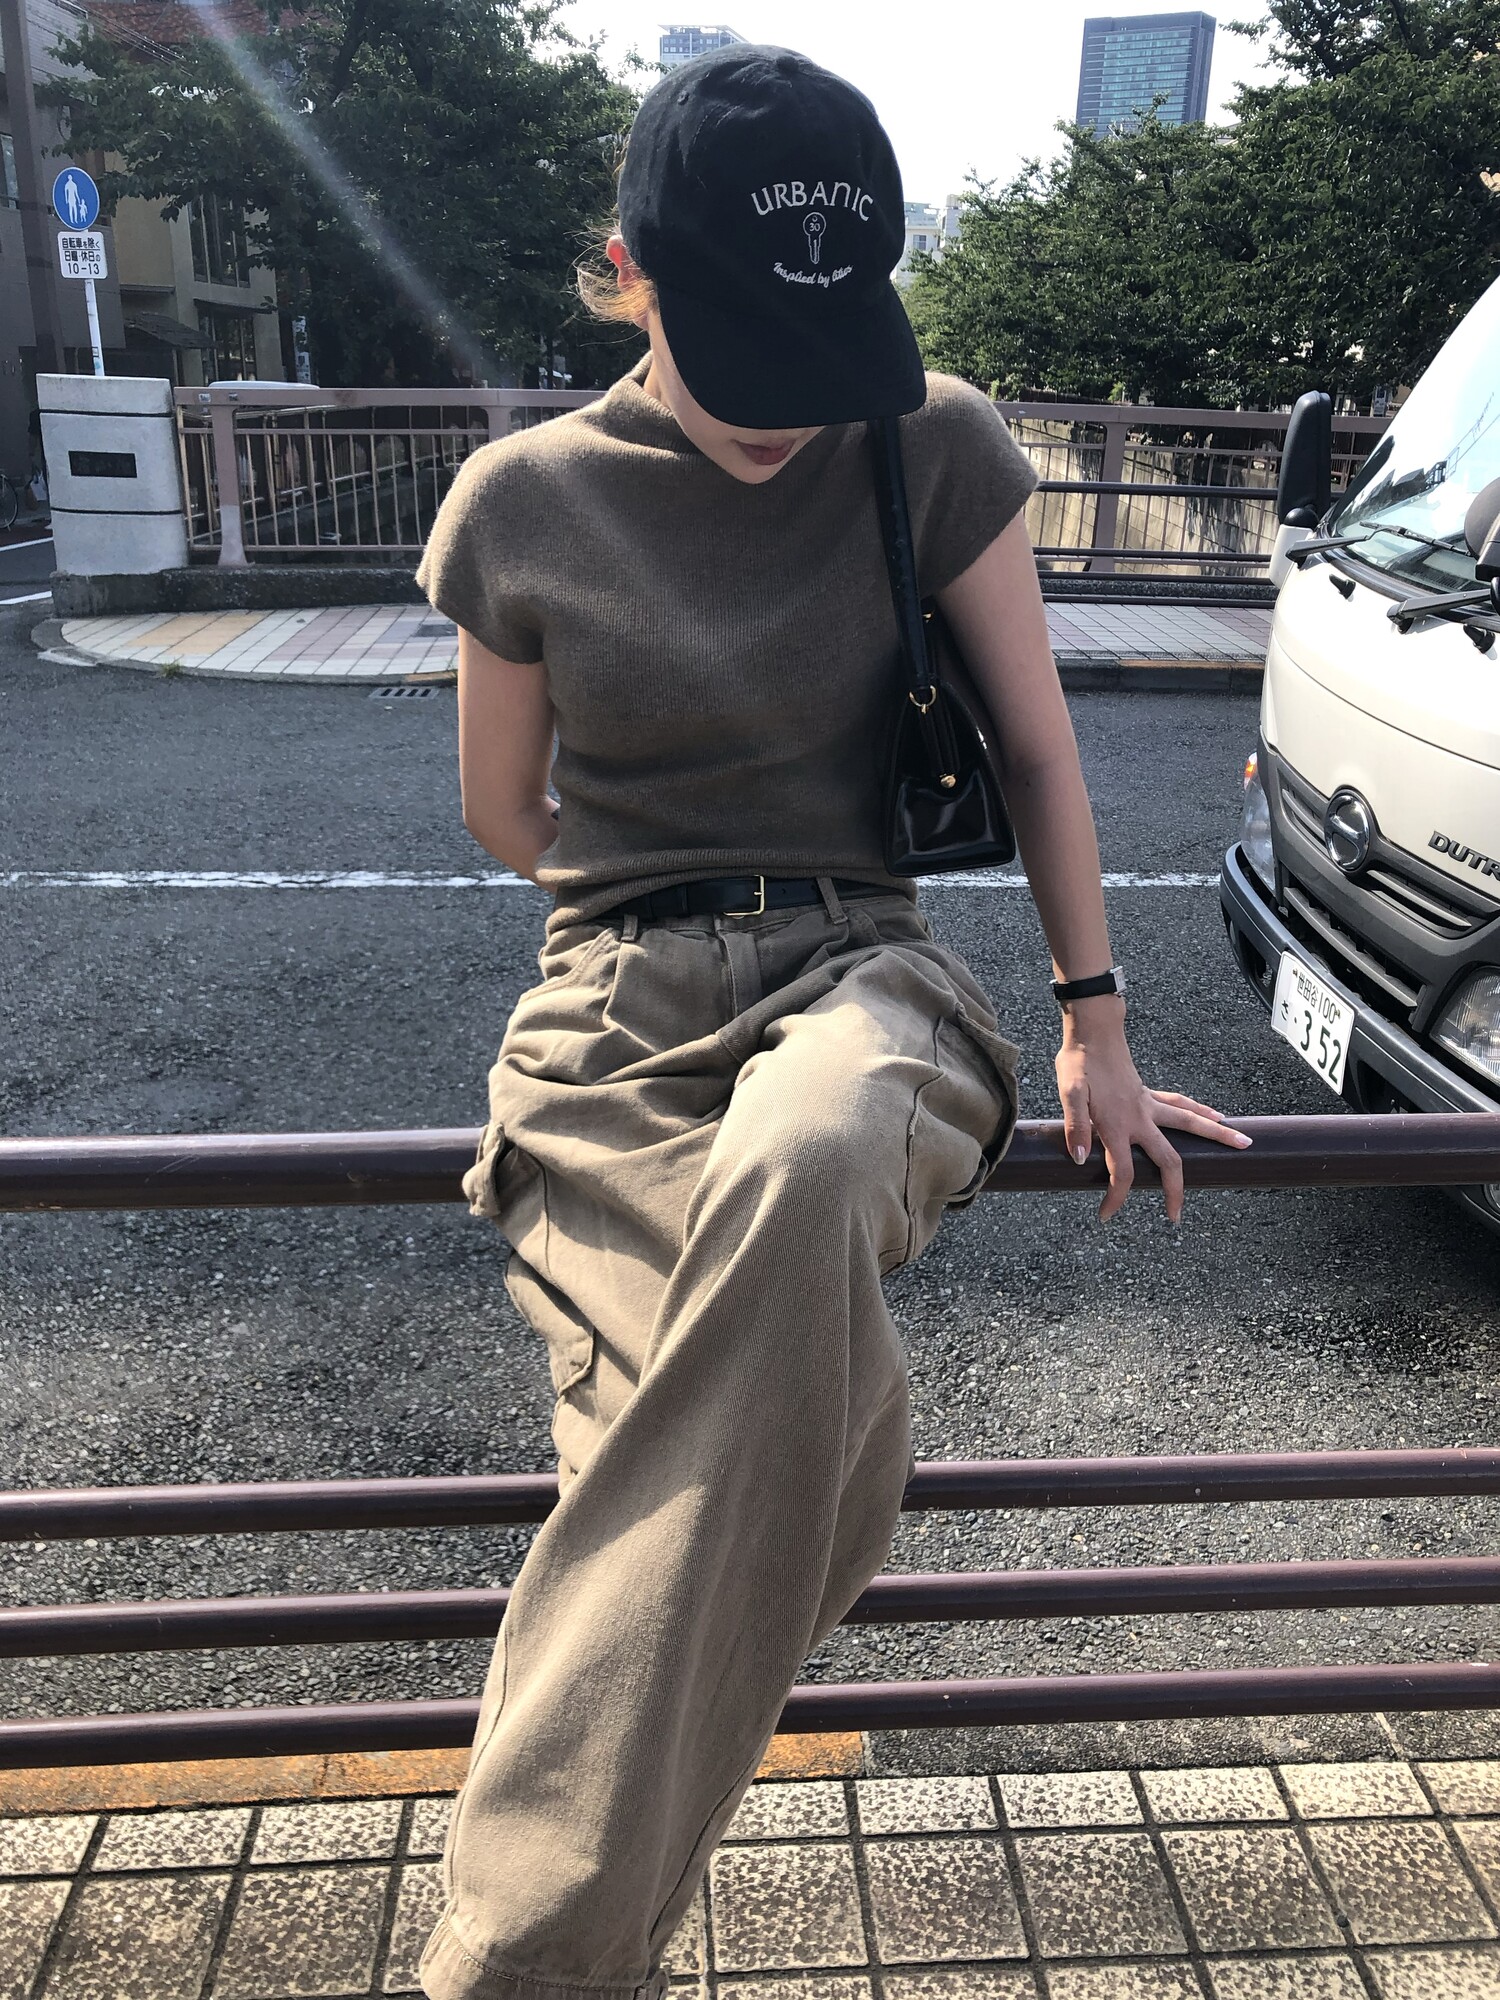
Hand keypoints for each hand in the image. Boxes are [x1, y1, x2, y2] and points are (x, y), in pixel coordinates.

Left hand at [1054, 996, 1250, 1222]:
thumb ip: (1075, 1126)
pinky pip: (1181, 1105)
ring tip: (1242, 1146)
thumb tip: (1079, 1158)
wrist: (1093, 1032)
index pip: (1123, 1173)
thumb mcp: (1068, 1094)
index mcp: (1117, 1124)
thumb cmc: (1078, 1062)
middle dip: (1175, 1190)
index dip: (1116, 1198)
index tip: (1106, 1215)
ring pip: (1190, 1125)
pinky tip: (1216, 1116)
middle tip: (1177, 1216)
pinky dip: (1200, 1112)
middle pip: (1169, 1159)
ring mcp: (1149, 1105)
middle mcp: (1140, 1118)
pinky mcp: (1150, 1094)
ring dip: (1216, 1137)